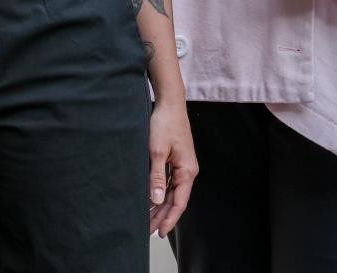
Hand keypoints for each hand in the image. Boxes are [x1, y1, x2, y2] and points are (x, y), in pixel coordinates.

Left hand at [147, 95, 197, 235]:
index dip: (169, 219)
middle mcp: (188, 170)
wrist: (170, 103)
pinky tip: (151, 199)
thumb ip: (157, 177)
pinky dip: (160, 192)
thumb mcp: (157, 151)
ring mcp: (183, 165)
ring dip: (160, 205)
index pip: (179, 202)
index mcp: (187, 171)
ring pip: (172, 192)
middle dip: (162, 216)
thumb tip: (157, 200)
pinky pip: (170, 182)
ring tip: (147, 219)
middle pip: (176, 199)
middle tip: (148, 231)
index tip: (159, 233)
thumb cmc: (165, 124)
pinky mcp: (177, 160)